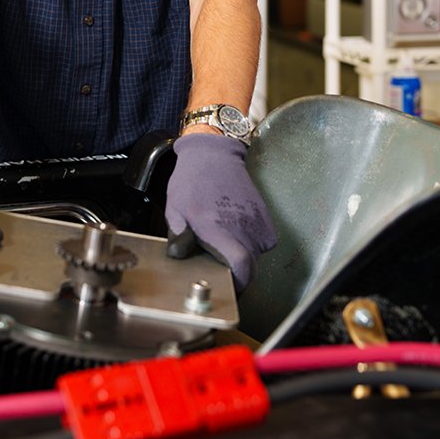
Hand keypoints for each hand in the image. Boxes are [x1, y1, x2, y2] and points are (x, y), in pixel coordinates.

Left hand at [165, 132, 275, 291]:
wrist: (214, 153)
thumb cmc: (192, 180)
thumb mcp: (175, 208)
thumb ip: (178, 235)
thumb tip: (179, 255)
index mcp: (217, 229)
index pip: (241, 266)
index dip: (238, 283)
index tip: (229, 285)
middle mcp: (241, 226)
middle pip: (251, 267)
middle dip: (239, 273)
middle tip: (222, 265)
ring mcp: (256, 220)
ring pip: (258, 254)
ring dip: (245, 255)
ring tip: (227, 242)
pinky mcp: (264, 214)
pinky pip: (264, 240)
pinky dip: (254, 242)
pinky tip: (236, 230)